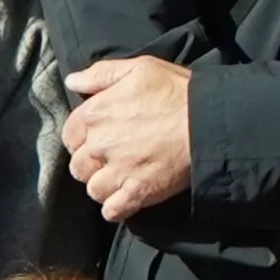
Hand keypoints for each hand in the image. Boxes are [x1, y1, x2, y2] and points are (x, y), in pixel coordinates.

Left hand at [61, 56, 200, 222]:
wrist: (209, 122)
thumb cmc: (177, 91)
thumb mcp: (139, 68)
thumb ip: (101, 74)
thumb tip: (72, 81)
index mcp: (94, 115)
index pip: (70, 136)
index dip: (82, 140)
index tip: (98, 140)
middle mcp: (99, 146)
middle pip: (79, 167)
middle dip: (92, 165)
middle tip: (112, 161)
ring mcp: (117, 172)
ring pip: (94, 190)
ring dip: (104, 187)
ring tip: (121, 180)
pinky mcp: (137, 193)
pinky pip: (112, 211)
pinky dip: (116, 209)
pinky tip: (126, 199)